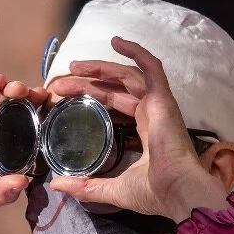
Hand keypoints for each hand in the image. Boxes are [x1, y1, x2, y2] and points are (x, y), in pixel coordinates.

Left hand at [48, 37, 230, 221]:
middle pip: (116, 87)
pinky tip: (117, 42)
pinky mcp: (163, 99)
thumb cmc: (154, 192)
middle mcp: (151, 113)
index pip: (115, 104)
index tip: (65, 96)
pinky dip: (136, 52)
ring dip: (101, 67)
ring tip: (75, 65)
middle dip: (88, 81)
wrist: (177, 192)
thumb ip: (86, 186)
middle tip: (61, 83)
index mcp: (144, 131)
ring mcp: (159, 104)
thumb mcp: (112, 188)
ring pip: (127, 75)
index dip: (92, 96)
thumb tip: (56, 185)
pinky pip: (151, 67)